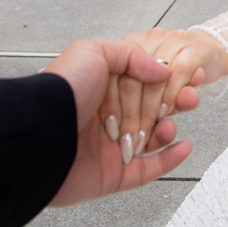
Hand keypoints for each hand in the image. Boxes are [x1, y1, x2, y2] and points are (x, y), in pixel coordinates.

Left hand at [43, 38, 196, 206]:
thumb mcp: (94, 52)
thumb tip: (161, 70)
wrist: (39, 132)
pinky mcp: (113, 174)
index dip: (164, 82)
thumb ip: (131, 55)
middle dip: (171, 106)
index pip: (142, 86)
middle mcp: (104, 118)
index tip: (185, 78)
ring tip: (171, 124)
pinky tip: (183, 145)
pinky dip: (169, 159)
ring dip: (168, 131)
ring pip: (151, 140)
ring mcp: (109, 147)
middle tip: (188, 99)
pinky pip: (148, 170)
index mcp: (100, 91)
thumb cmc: (61, 91)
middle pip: (149, 112)